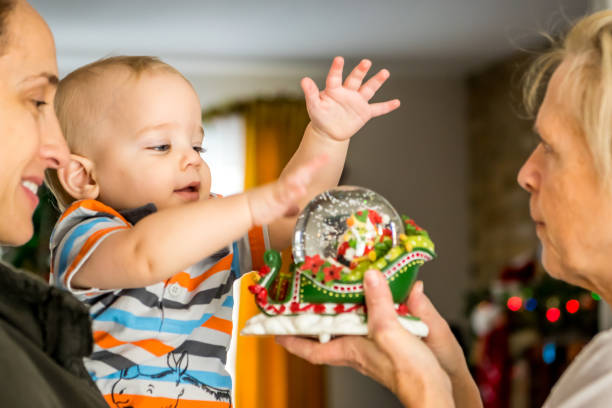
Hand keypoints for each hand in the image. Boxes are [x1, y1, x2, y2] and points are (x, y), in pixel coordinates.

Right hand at [246, 155, 326, 225]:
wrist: (246, 210)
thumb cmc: (260, 208)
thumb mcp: (278, 208)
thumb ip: (288, 208)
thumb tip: (295, 210)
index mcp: (287, 187)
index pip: (303, 175)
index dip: (314, 166)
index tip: (325, 158)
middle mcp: (285, 186)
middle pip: (301, 173)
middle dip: (312, 166)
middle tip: (324, 158)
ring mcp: (280, 191)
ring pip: (293, 181)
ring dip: (304, 175)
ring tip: (314, 167)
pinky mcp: (274, 198)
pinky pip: (285, 195)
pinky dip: (293, 192)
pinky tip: (301, 190)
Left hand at [276, 270, 453, 407]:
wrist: (432, 389)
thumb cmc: (409, 372)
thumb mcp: (390, 331)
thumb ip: (379, 303)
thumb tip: (369, 276)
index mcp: (351, 349)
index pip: (311, 349)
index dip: (291, 339)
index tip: (275, 330)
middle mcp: (357, 350)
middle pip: (326, 337)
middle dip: (312, 321)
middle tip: (300, 303)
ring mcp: (372, 348)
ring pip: (346, 329)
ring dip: (338, 314)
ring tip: (332, 293)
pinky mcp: (388, 346)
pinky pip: (367, 325)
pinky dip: (364, 312)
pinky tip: (374, 299)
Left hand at [302, 57, 399, 141]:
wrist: (328, 131)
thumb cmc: (320, 117)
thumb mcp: (313, 106)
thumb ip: (311, 93)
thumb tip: (304, 80)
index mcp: (334, 89)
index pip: (335, 77)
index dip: (337, 69)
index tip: (339, 59)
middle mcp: (347, 92)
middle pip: (355, 79)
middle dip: (360, 71)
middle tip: (366, 62)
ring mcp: (357, 101)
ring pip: (368, 89)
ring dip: (376, 81)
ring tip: (385, 72)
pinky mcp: (364, 113)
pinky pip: (377, 109)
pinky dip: (387, 106)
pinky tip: (397, 102)